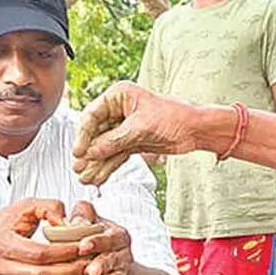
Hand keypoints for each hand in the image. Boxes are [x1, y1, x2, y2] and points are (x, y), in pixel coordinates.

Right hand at [0, 199, 132, 274]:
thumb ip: (48, 209)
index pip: (39, 252)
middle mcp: (3, 266)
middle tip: (93, 269)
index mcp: (5, 243)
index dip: (64, 251)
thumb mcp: (24, 207)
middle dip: (70, 273)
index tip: (85, 247)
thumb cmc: (3, 225)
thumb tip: (69, 222)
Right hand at [73, 82, 200, 185]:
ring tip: (86, 178)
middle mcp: (119, 110)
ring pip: (105, 147)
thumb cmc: (175, 116)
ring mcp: (125, 127)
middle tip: (78, 168)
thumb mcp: (141, 128)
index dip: (84, 135)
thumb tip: (91, 152)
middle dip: (88, 153)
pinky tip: (98, 177)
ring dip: (96, 163)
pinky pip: (115, 154)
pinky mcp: (132, 141)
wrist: (196, 129)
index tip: (79, 152)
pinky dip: (108, 166)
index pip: (93, 115)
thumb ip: (114, 140)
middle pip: (96, 133)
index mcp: (119, 96)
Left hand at [75, 212, 133, 274]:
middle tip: (90, 272)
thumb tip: (68, 218)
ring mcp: (122, 270)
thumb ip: (81, 215)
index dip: (96, 241)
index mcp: (117, 235)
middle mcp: (123, 252)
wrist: (104, 259)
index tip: (83, 247)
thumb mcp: (89, 222)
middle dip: (101, 265)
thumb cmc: (91, 237)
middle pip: (113, 258)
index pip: (107, 237)